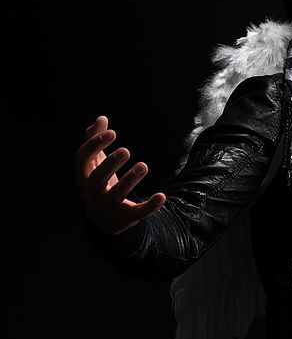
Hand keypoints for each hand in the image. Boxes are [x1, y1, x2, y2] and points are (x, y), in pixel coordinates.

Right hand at [74, 116, 165, 234]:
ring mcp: (108, 206)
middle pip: (97, 178)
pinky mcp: (125, 217)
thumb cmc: (98, 183)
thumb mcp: (95, 164)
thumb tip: (101, 118)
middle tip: (126, 150)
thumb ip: (96, 141)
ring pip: (116, 195)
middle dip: (110, 164)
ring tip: (143, 165)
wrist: (102, 219)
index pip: (83, 159)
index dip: (95, 145)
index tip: (112, 132)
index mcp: (84, 176)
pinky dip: (150, 206)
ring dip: (129, 180)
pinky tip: (162, 196)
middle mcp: (93, 192)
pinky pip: (137, 213)